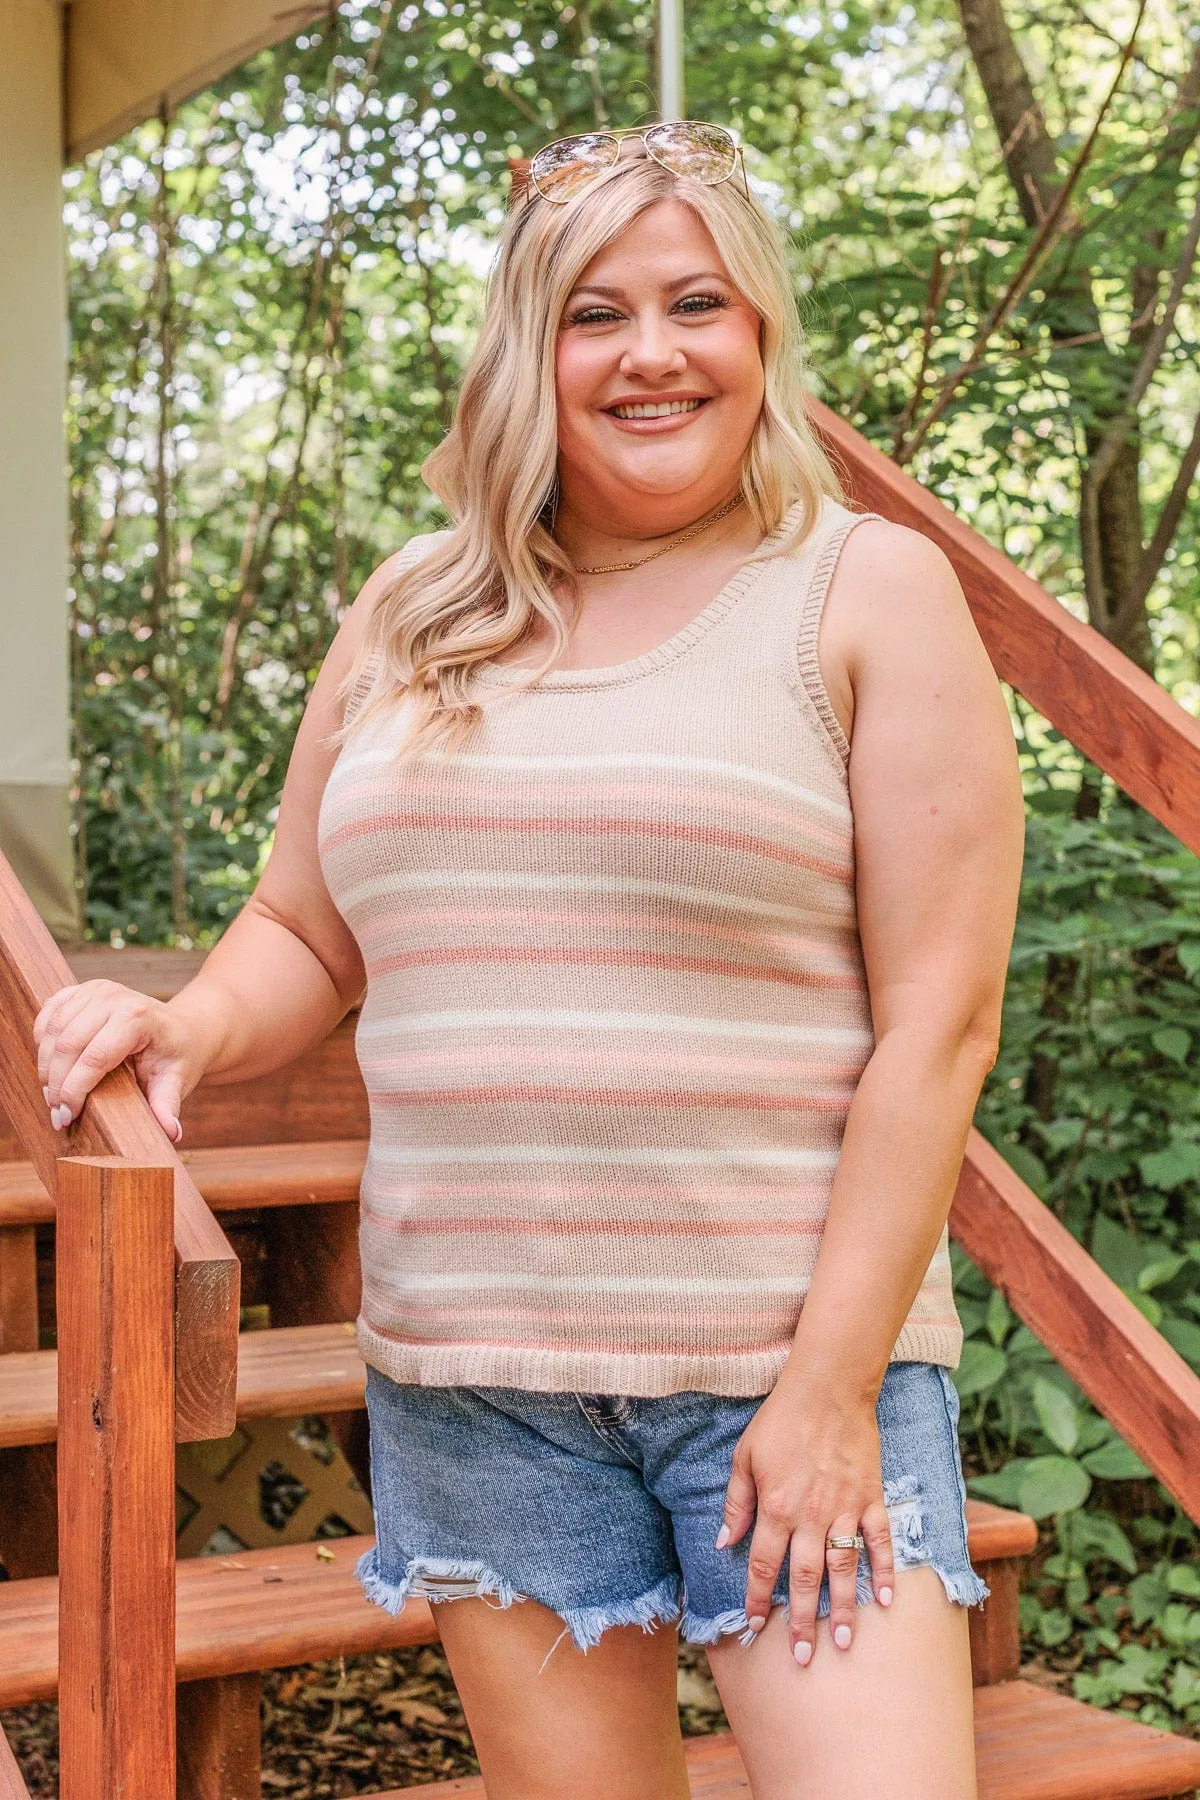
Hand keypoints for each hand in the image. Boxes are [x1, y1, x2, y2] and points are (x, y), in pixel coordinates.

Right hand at [34, 979, 193, 1142]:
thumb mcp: (176, 1081)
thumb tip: (171, 1133)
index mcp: (137, 1018)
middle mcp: (114, 997)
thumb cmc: (177, 1056)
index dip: (74, 1091)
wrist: (183, 1028)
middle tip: (56, 1113)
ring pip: (53, 1030)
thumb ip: (168, 1106)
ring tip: (52, 1095)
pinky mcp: (84, 989)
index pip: (94, 1058)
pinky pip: (50, 1011)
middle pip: (68, 1045)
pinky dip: (42, 1038)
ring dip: (46, 1065)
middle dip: (56, 1084)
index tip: (66, 1118)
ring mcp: (97, 989)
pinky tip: (47, 1063)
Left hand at [716, 1373, 893, 1665]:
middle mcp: (810, 1516)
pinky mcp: (870, 1497)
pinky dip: (885, 1571)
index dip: (758, 1598)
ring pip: (843, 1569)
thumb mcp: (745, 1457)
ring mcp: (844, 1509)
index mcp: (776, 1507)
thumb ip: (736, 1502)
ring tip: (843, 1642)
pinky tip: (886, 1600)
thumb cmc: (780, 1419)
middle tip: (803, 1656)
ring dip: (843, 1608)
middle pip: (804, 1578)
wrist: (828, 1388)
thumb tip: (725, 1542)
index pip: (765, 1565)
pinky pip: (880, 1541)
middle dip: (802, 1620)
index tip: (754, 1626)